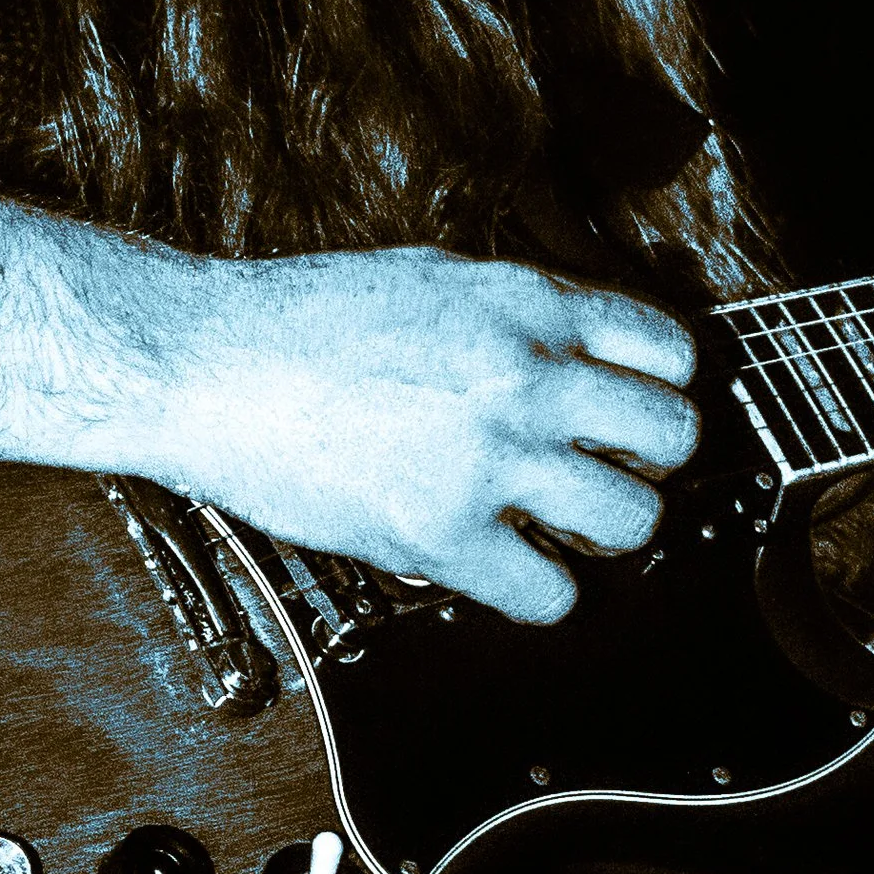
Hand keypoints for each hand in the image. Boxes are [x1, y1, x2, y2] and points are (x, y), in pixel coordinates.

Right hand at [161, 243, 698, 624]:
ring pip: (632, 520)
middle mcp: (525, 374)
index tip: (633, 412)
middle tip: (602, 474)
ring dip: (600, 533)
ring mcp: (489, 455)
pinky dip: (537, 594)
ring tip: (557, 528)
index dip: (659, 390)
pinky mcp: (442, 529)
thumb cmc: (293, 318)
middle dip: (646, 464)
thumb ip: (511, 316)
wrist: (201, 359)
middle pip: (672, 437)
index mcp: (525, 304)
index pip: (669, 351)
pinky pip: (551, 593)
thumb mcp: (430, 278)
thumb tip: (566, 354)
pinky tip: (504, 572)